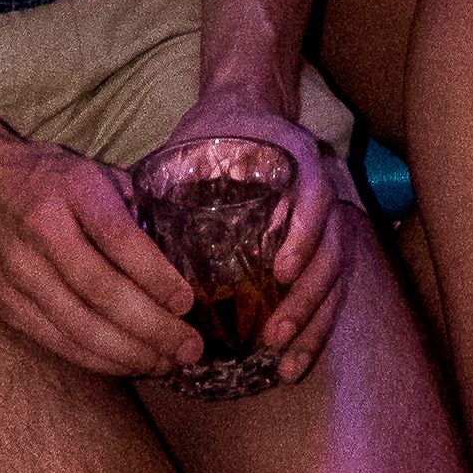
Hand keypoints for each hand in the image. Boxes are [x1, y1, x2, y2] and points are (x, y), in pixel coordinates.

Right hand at [0, 118, 198, 381]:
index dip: (156, 276)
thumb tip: (175, 252)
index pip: (119, 239)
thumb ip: (129, 206)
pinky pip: (56, 340)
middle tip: (189, 347)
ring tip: (166, 363)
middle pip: (102, 292)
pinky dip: (95, 358)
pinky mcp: (4, 303)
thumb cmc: (40, 176)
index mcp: (70, 190)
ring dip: (129, 353)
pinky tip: (126, 364)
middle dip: (152, 327)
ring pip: (80, 326)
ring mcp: (17, 272)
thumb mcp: (88, 171)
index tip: (187, 302)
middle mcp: (41, 232)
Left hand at [134, 86, 352, 378]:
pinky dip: (314, 328)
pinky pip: (329, 290)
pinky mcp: (317, 247)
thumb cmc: (216, 130)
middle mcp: (321, 191)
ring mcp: (326, 221)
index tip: (279, 271)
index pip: (315, 197)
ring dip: (315, 322)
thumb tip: (135, 212)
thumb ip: (180, 170)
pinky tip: (290, 362)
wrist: (247, 110)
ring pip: (337, 276)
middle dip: (308, 297)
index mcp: (297, 160)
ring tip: (285, 361)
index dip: (304, 235)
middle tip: (275, 333)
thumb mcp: (197, 138)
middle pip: (334, 249)